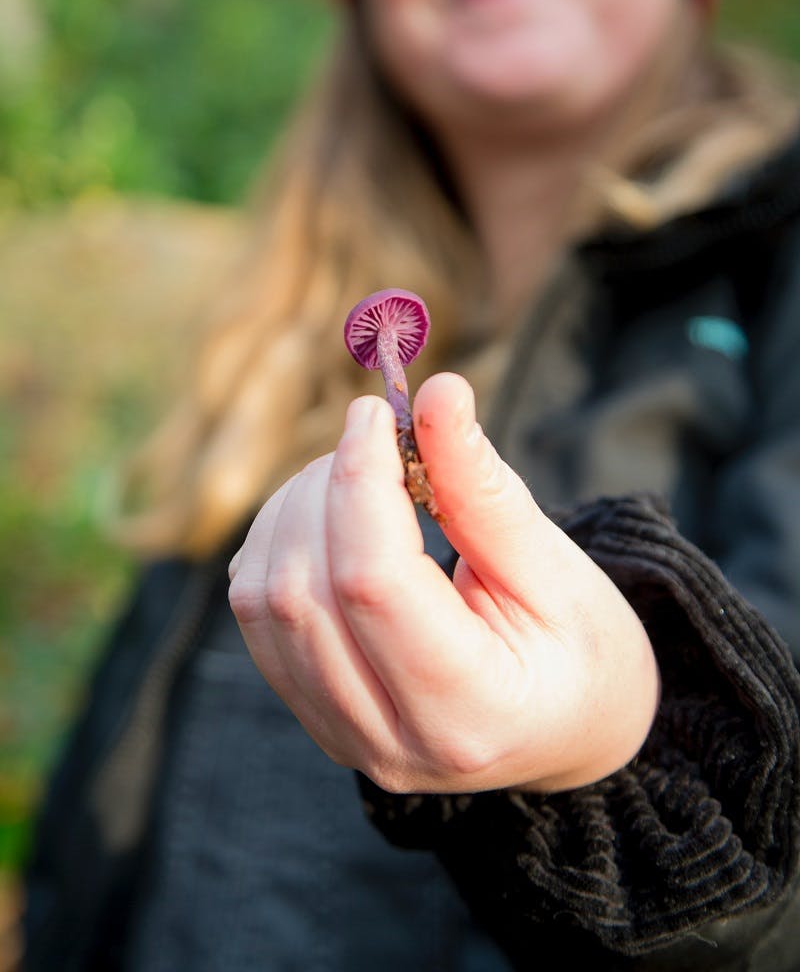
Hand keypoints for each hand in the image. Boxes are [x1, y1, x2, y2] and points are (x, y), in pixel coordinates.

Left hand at [228, 372, 659, 794]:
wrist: (568, 729)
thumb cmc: (579, 649)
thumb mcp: (555, 569)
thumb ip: (485, 487)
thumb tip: (439, 392)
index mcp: (470, 713)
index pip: (372, 584)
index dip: (359, 481)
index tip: (376, 415)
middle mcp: (390, 742)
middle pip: (305, 591)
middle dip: (326, 487)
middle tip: (374, 436)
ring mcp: (340, 736)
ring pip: (264, 602)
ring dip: (295, 510)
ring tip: (356, 475)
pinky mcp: (312, 712)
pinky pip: (256, 616)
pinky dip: (276, 544)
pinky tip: (329, 518)